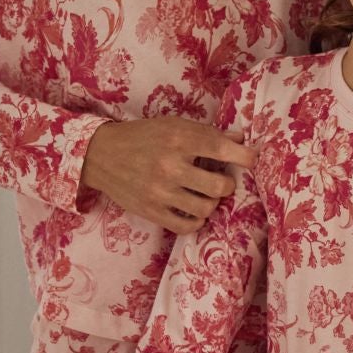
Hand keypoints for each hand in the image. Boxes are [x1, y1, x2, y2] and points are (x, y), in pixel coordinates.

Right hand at [80, 116, 249, 233]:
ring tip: (203, 194)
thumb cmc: (142, 136)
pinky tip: (193, 211)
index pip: (224, 149)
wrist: (101, 154)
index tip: (252, 159)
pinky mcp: (151, 211)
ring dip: (211, 202)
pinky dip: (197, 221)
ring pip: (206, 209)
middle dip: (227, 184)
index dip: (247, 157)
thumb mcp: (173, 125)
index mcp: (179, 139)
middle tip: (220, 180)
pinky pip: (187, 226)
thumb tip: (240, 138)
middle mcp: (171, 166)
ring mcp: (160, 192)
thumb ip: (206, 133)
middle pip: (220, 187)